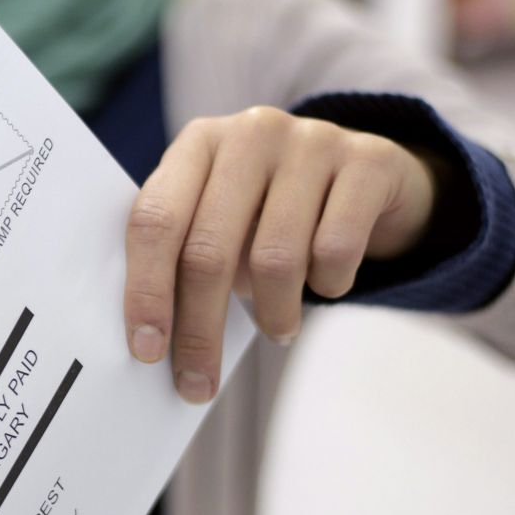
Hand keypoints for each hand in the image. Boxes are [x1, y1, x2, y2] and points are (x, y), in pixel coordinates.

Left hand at [124, 106, 436, 402]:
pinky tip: (325, 287)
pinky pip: (335, 250)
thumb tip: (156, 340)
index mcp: (198, 143)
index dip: (146, 290)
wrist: (367, 172)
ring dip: (272, 314)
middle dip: (199, 329)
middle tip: (198, 381)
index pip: (154, 220)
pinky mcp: (368, 161)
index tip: (147, 350)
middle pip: (208, 250)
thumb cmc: (272, 207)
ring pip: (274, 258)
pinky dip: (327, 286)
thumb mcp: (221, 217)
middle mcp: (249, 133)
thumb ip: (184, 254)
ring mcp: (311, 141)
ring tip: (277, 329)